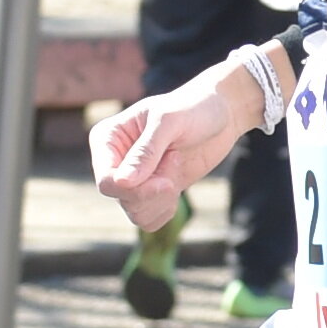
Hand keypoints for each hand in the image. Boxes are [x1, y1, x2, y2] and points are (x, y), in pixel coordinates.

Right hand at [93, 56, 266, 229]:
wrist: (220, 115)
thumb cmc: (193, 108)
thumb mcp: (169, 122)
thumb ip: (146, 151)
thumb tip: (122, 182)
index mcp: (107, 139)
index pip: (106, 180)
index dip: (134, 189)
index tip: (166, 182)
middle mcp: (114, 161)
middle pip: (121, 198)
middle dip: (153, 191)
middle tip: (175, 160)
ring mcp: (132, 178)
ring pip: (134, 212)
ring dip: (162, 199)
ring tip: (176, 165)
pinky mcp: (151, 191)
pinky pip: (148, 219)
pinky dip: (165, 210)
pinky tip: (177, 185)